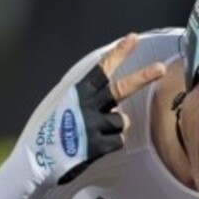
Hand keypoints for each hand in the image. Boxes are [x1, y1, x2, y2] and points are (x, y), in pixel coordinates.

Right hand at [30, 34, 166, 186]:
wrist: (38, 160)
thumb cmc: (51, 133)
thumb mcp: (65, 107)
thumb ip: (88, 100)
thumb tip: (115, 101)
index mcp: (78, 93)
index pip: (101, 69)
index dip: (118, 53)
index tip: (133, 38)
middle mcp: (87, 106)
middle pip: (121, 88)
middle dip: (143, 77)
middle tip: (161, 68)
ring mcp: (93, 125)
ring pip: (121, 121)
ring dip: (114, 127)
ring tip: (95, 134)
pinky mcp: (98, 145)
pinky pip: (118, 141)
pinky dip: (110, 144)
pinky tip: (93, 147)